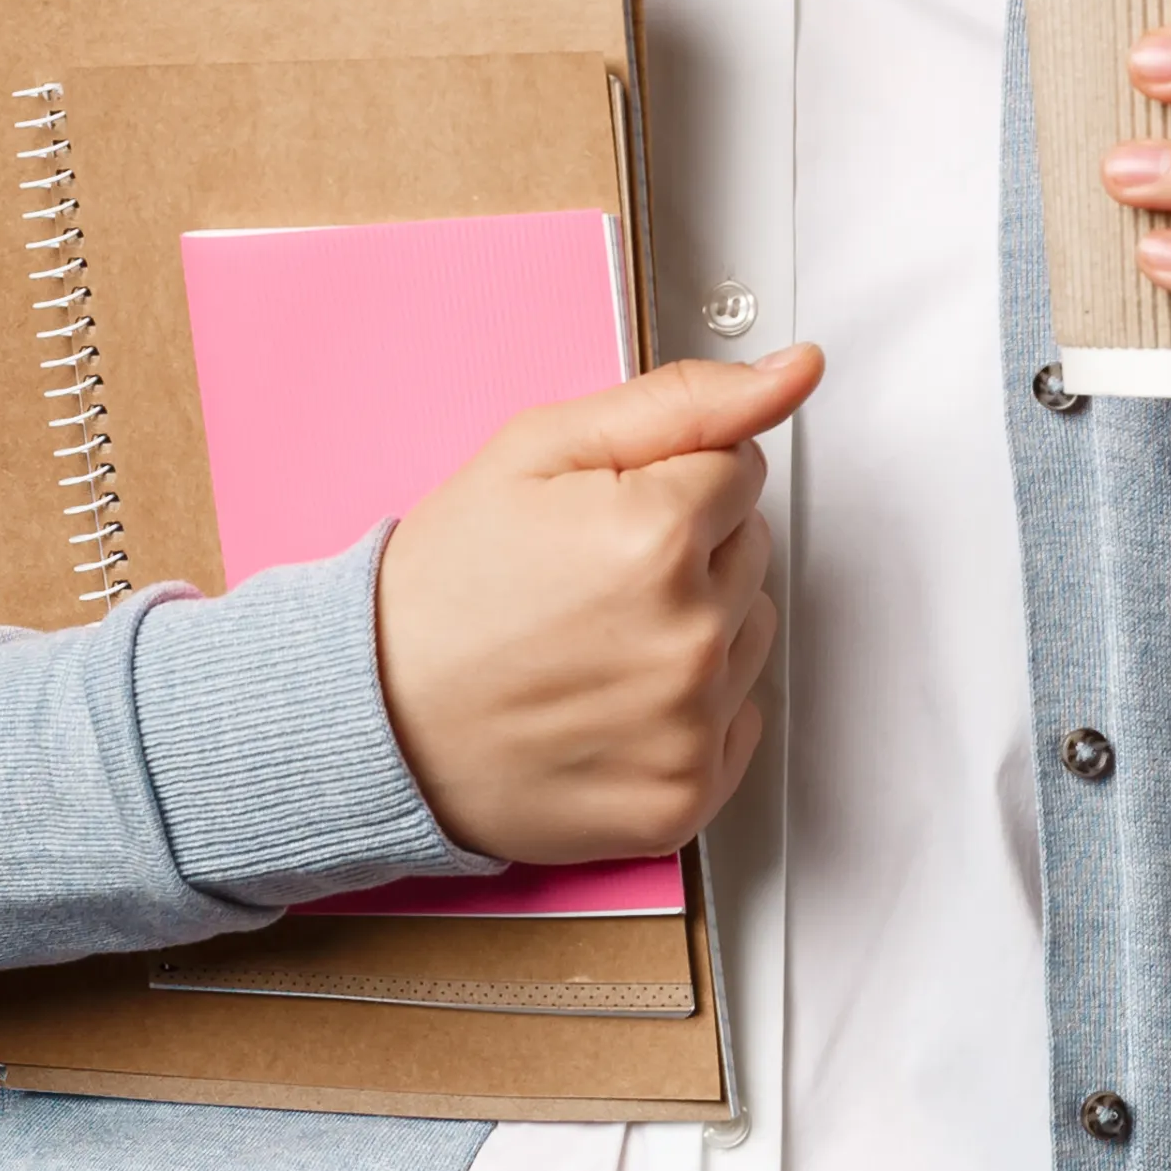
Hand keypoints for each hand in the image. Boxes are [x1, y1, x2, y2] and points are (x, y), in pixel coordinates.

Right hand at [367, 347, 821, 866]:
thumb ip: (682, 402)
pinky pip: (737, 722)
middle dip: (688, 548)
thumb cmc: (445, 588)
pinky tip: (611, 699)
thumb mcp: (540, 449)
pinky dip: (687, 711)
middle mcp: (690, 638)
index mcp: (660, 537)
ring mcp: (690, 727)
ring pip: (750, 634)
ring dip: (696, 626)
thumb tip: (795, 372)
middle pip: (751, 549)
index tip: (602, 512)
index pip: (740, 468)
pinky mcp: (685, 798)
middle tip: (589, 576)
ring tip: (597, 638)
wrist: (376, 718)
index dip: (667, 480)